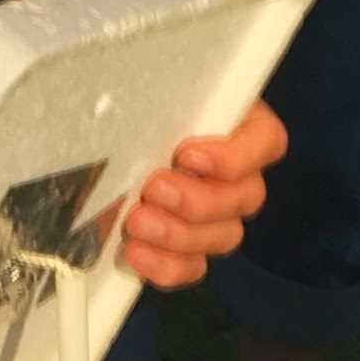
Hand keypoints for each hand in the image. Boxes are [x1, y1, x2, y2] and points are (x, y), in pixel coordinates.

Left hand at [119, 97, 284, 288]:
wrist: (92, 144)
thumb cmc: (128, 107)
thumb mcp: (149, 93)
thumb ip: (166, 97)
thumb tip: (153, 100)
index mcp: (238, 125)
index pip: (266, 141)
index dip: (234, 157)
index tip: (186, 154)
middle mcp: (236, 173)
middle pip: (247, 197)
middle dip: (197, 199)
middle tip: (152, 188)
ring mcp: (214, 215)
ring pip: (224, 237)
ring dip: (179, 234)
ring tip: (135, 221)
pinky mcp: (186, 247)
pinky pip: (193, 267)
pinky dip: (166, 265)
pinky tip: (136, 252)